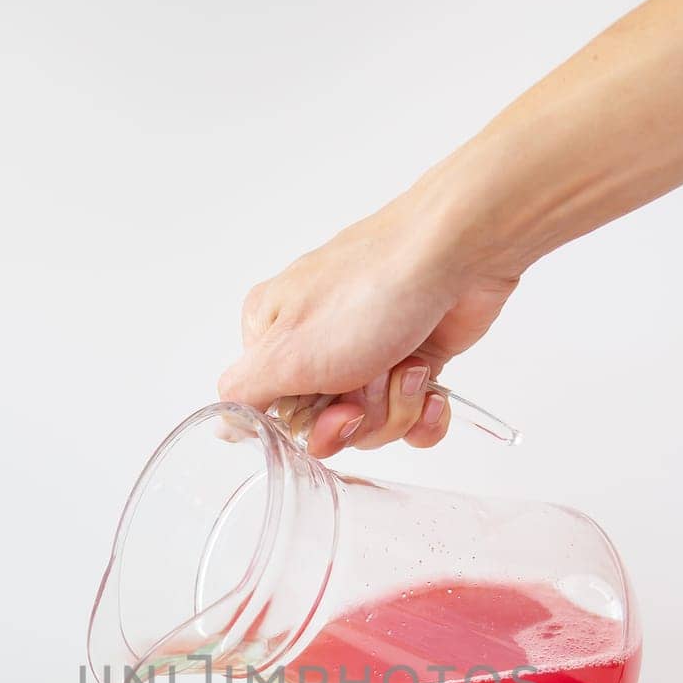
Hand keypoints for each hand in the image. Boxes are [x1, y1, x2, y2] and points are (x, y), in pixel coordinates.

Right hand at [217, 181, 519, 457]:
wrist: (457, 254)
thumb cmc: (369, 292)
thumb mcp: (285, 353)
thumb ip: (244, 394)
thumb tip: (225, 423)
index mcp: (271, 337)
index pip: (278, 418)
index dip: (315, 428)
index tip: (340, 409)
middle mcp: (315, 344)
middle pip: (329, 426)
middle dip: (363, 416)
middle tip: (376, 378)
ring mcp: (366, 351)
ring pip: (375, 425)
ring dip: (398, 405)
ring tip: (408, 364)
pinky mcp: (411, 357)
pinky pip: (413, 417)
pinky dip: (426, 411)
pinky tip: (432, 387)